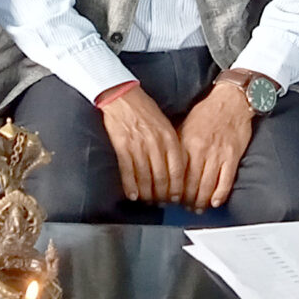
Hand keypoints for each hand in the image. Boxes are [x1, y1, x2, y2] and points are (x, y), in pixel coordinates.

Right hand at [97, 85, 185, 203]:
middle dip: (162, 195)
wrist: (121, 95)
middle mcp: (156, 143)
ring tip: (147, 201)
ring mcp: (139, 145)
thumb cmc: (143, 108)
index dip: (177, 187)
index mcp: (169, 137)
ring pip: (146, 177)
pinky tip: (132, 195)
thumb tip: (175, 167)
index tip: (176, 197)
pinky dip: (130, 185)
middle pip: (162, 177)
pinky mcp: (122, 145)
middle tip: (162, 203)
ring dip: (147, 193)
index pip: (177, 169)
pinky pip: (128, 171)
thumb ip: (170, 144)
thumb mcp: (164, 123)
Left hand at [177, 80, 258, 209]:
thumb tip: (166, 162)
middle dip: (186, 199)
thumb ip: (177, 144)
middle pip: (190, 183)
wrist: (231, 100)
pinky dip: (220, 194)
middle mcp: (200, 150)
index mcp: (186, 142)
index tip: (169, 196)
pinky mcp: (232, 156)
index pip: (176, 172)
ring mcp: (217, 154)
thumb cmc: (207, 111)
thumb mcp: (185, 125)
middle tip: (183, 208)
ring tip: (198, 208)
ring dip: (201, 200)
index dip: (172, 188)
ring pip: (207, 185)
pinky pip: (225, 180)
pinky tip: (215, 202)